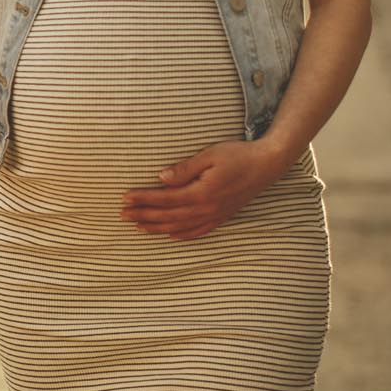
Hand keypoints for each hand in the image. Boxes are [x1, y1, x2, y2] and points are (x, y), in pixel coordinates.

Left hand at [121, 140, 292, 239]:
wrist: (268, 165)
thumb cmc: (238, 155)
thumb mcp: (210, 156)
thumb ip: (185, 168)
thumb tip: (161, 178)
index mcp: (201, 193)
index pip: (165, 198)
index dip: (143, 199)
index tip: (124, 198)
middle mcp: (207, 208)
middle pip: (168, 216)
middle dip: (143, 215)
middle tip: (122, 215)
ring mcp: (215, 215)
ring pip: (180, 227)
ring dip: (157, 228)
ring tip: (138, 227)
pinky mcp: (223, 216)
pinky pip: (199, 231)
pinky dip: (183, 235)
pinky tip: (171, 235)